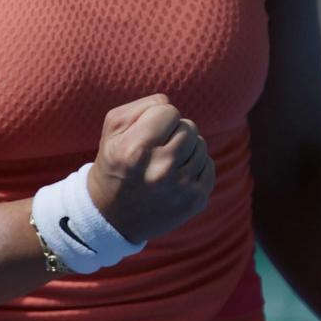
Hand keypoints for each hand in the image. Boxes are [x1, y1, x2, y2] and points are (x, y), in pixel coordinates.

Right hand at [86, 93, 214, 243]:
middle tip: (157, 148)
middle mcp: (160, 170)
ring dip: (186, 149)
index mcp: (136, 149)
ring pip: (201, 145)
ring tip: (165, 163)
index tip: (148, 132)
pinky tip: (176, 176)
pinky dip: (195, 166)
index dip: (159, 117)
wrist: (112, 216)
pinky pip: (208, 165)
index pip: (169, 111)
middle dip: (174, 132)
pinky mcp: (195, 201)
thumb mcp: (113, 130)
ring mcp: (181, 188)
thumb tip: (170, 103)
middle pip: (189, 127)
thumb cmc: (114, 163)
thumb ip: (142, 107)